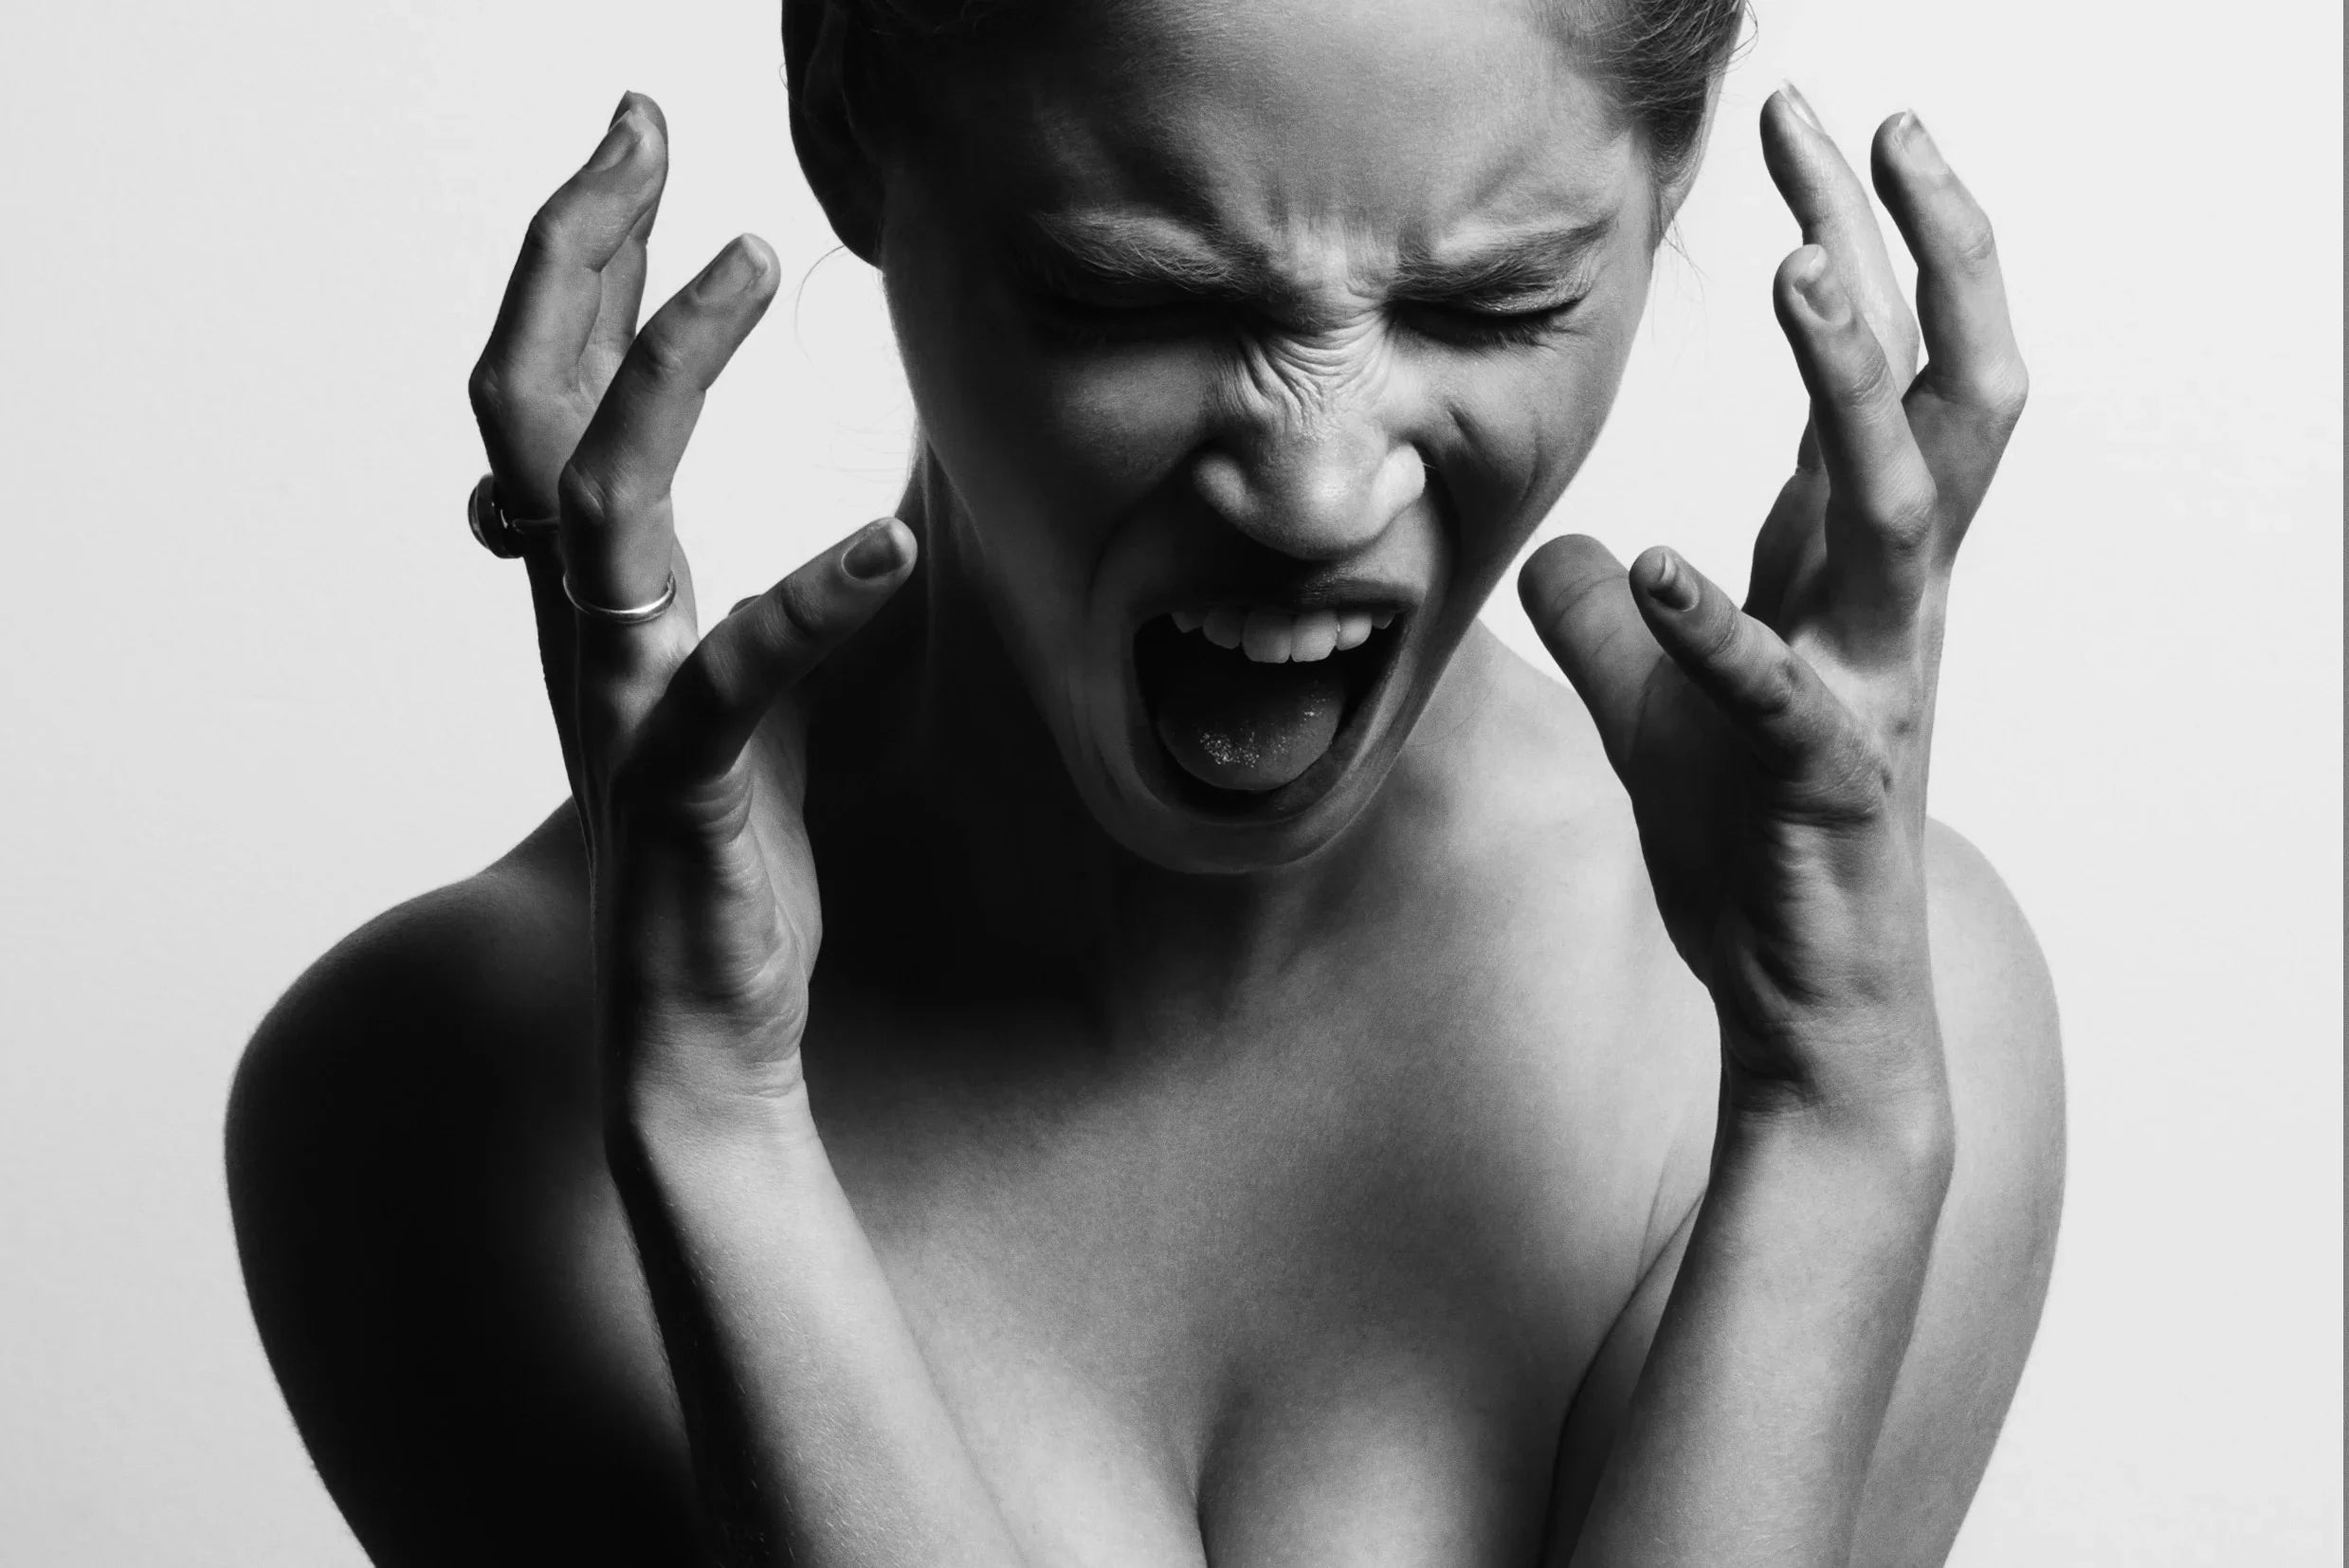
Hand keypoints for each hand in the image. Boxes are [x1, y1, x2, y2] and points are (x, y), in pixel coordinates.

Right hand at [470, 95, 917, 1101]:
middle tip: (637, 127)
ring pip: (598, 504)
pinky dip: (803, 605)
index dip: (579, 265)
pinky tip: (889, 543)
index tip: (639, 154)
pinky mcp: (683, 790)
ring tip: (757, 265)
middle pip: (530, 405)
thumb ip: (766, 598)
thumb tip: (866, 508)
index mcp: (602, 601)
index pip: (551, 397)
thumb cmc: (730, 856)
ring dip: (670, 372)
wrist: (702, 1030)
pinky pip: (725, 680)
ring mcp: (623, 704)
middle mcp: (587, 632)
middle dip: (575, 253)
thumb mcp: (755, 698)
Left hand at [1520, 90, 2026, 1119]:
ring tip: (1803, 276)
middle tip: (1864, 127)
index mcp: (1848, 570)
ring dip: (1854, 388)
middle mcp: (1884, 605)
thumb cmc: (1752, 844)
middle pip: (1945, 393)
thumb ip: (1624, 616)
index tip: (1821, 128)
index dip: (1860, 245)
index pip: (1878, 375)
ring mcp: (1868, 689)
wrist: (1806, 1001)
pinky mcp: (1826, 783)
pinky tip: (1659, 566)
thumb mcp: (1659, 704)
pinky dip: (1720, 629)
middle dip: (1918, 252)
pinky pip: (1779, 694)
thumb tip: (1574, 550)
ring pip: (1895, 509)